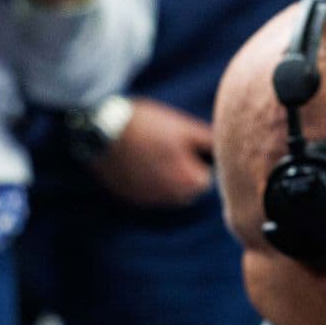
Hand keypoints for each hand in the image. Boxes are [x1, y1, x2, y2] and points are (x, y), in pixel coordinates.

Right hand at [89, 98, 214, 207]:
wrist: (102, 130)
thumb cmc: (146, 125)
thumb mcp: (183, 127)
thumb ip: (208, 141)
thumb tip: (223, 147)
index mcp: (188, 181)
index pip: (206, 180)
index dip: (198, 161)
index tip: (185, 146)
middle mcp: (170, 198)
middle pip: (186, 190)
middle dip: (182, 174)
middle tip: (168, 149)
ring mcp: (147, 200)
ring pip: (165, 194)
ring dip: (164, 179)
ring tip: (151, 155)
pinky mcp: (128, 198)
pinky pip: (145, 194)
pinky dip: (144, 183)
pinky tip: (136, 163)